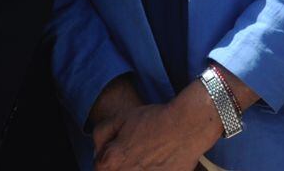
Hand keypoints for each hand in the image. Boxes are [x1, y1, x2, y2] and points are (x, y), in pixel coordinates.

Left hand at [94, 80, 220, 170]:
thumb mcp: (120, 118)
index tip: (116, 150)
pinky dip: (152, 170)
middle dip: (120, 165)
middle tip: (134, 153)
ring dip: (137, 168)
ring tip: (147, 156)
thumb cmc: (154, 121)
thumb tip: (98, 151)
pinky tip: (158, 162)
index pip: (99, 167)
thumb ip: (101, 135)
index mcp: (112, 161)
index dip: (105, 156)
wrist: (186, 127)